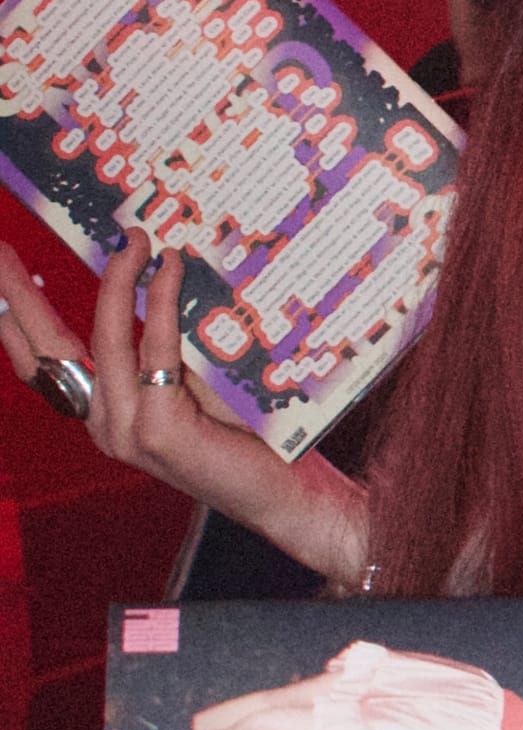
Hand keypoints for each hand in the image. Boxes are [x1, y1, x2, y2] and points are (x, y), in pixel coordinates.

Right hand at [0, 234, 369, 586]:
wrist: (287, 492)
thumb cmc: (244, 434)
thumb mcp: (187, 380)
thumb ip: (158, 343)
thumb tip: (151, 267)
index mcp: (103, 410)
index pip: (39, 360)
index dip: (14, 313)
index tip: (1, 264)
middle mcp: (104, 423)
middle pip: (45, 346)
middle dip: (17, 291)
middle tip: (0, 246)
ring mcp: (125, 432)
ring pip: (103, 339)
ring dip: (114, 279)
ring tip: (133, 238)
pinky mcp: (156, 432)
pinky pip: (152, 350)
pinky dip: (159, 303)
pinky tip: (167, 268)